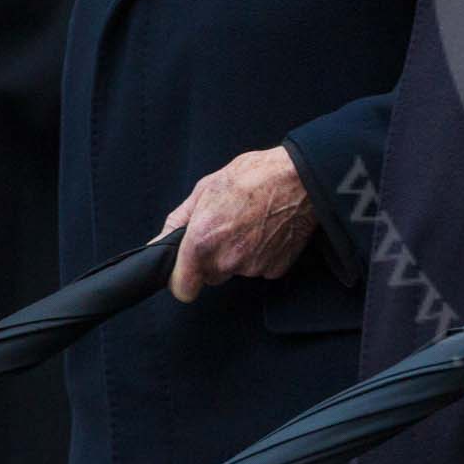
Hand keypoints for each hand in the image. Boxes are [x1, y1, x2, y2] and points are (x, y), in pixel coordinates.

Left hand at [158, 146, 316, 303]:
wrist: (302, 178)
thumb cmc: (255, 175)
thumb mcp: (207, 187)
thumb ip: (180, 219)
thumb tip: (161, 241)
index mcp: (202, 241)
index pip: (182, 288)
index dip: (183, 279)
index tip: (188, 271)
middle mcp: (226, 259)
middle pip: (211, 276)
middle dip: (214, 260)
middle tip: (229, 230)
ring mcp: (253, 267)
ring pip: (237, 270)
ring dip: (241, 255)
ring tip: (253, 224)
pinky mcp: (276, 268)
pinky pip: (261, 268)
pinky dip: (263, 255)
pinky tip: (270, 231)